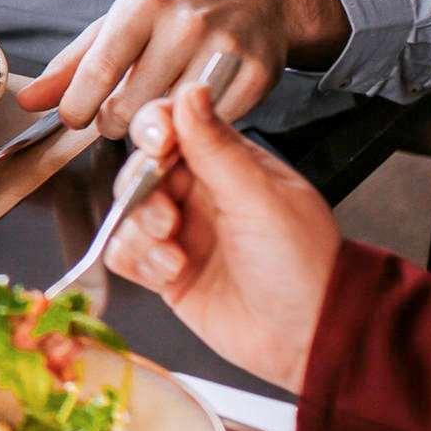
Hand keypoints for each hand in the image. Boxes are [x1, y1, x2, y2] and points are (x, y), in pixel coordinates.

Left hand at [18, 0, 347, 136]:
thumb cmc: (178, 13)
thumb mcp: (120, 26)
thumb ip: (72, 66)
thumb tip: (27, 101)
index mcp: (141, 7)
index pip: (96, 73)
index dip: (78, 109)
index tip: (76, 118)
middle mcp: (184, 23)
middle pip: (132, 107)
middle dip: (117, 123)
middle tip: (122, 115)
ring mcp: (224, 49)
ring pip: (171, 121)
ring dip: (155, 132)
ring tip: (155, 115)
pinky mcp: (257, 74)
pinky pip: (212, 126)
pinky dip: (195, 132)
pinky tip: (190, 116)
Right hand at [106, 83, 339, 394]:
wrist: (306, 340)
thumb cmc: (301, 265)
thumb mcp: (259, 198)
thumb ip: (216, 148)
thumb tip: (191, 91)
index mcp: (230, 163)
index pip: (178, 125)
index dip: (158, 127)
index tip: (157, 141)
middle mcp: (201, 193)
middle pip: (141, 167)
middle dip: (144, 188)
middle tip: (168, 214)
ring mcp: (181, 231)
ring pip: (127, 210)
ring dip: (142, 229)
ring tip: (173, 250)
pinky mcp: (165, 271)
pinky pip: (124, 252)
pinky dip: (138, 260)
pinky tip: (171, 272)